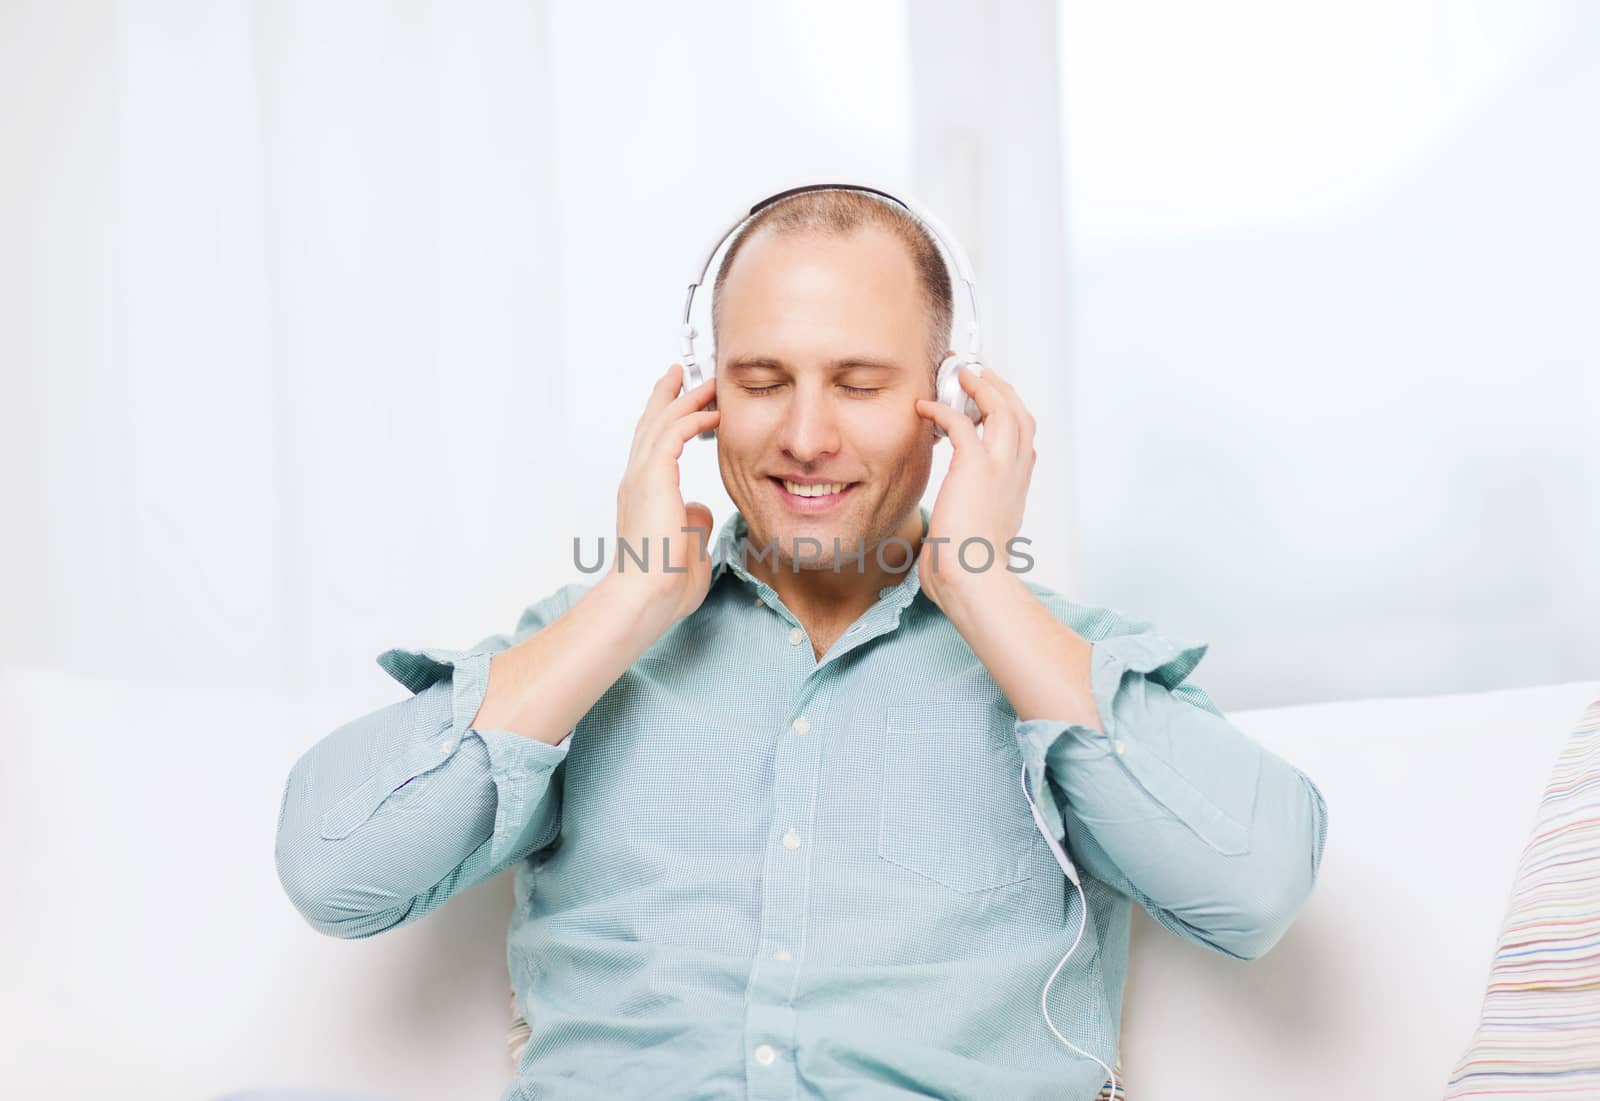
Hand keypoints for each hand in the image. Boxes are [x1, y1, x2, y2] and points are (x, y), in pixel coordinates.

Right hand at [610, 362, 720, 625]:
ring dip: (685, 400)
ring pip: (661, 423)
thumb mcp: (687, 546)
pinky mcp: (652, 480)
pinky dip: (691, 419)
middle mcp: (637, 481)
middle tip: (684, 374)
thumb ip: (692, 523)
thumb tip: (700, 510)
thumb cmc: (665, 584)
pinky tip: (712, 413)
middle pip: (650, 424)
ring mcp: (641, 478)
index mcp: (643, 495)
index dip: (667, 420)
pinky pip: (672, 436)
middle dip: (668, 396)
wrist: (646, 597)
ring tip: (707, 383)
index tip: (682, 401)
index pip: (653, 447)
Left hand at [913, 365, 1035, 610]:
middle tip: (982, 377)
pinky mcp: (975, 465)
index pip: (1024, 444)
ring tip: (962, 376)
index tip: (993, 408)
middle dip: (1003, 391)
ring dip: (983, 388)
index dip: (1011, 420)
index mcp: (1015, 492)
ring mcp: (1000, 467)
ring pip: (1003, 409)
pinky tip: (926, 406)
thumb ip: (965, 528)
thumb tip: (943, 540)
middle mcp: (1015, 474)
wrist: (972, 578)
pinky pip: (962, 422)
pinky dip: (944, 409)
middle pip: (1021, 417)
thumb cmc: (968, 571)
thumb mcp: (974, 542)